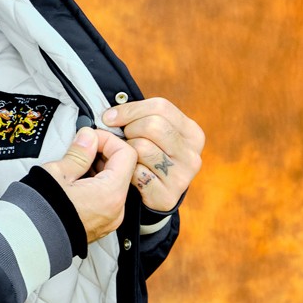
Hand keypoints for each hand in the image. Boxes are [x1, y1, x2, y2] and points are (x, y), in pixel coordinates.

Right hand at [43, 126, 137, 241]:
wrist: (28, 241)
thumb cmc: (40, 210)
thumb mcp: (57, 173)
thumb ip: (79, 153)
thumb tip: (89, 138)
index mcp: (110, 194)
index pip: (126, 154)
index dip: (108, 140)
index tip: (90, 138)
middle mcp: (116, 210)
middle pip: (122, 170)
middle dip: (102, 154)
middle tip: (79, 149)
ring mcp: (109, 220)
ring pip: (114, 185)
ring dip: (98, 170)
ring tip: (73, 167)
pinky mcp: (100, 226)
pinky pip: (106, 200)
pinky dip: (96, 186)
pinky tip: (75, 183)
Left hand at [102, 98, 204, 212]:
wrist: (156, 196)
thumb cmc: (150, 156)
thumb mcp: (154, 134)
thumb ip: (141, 118)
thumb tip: (109, 114)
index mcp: (192, 133)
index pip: (160, 107)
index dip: (130, 109)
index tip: (109, 117)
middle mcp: (192, 154)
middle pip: (153, 125)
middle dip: (129, 129)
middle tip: (121, 138)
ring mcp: (183, 176)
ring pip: (142, 147)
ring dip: (126, 150)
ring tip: (125, 156)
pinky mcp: (168, 195)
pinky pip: (136, 172)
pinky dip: (126, 171)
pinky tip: (128, 174)